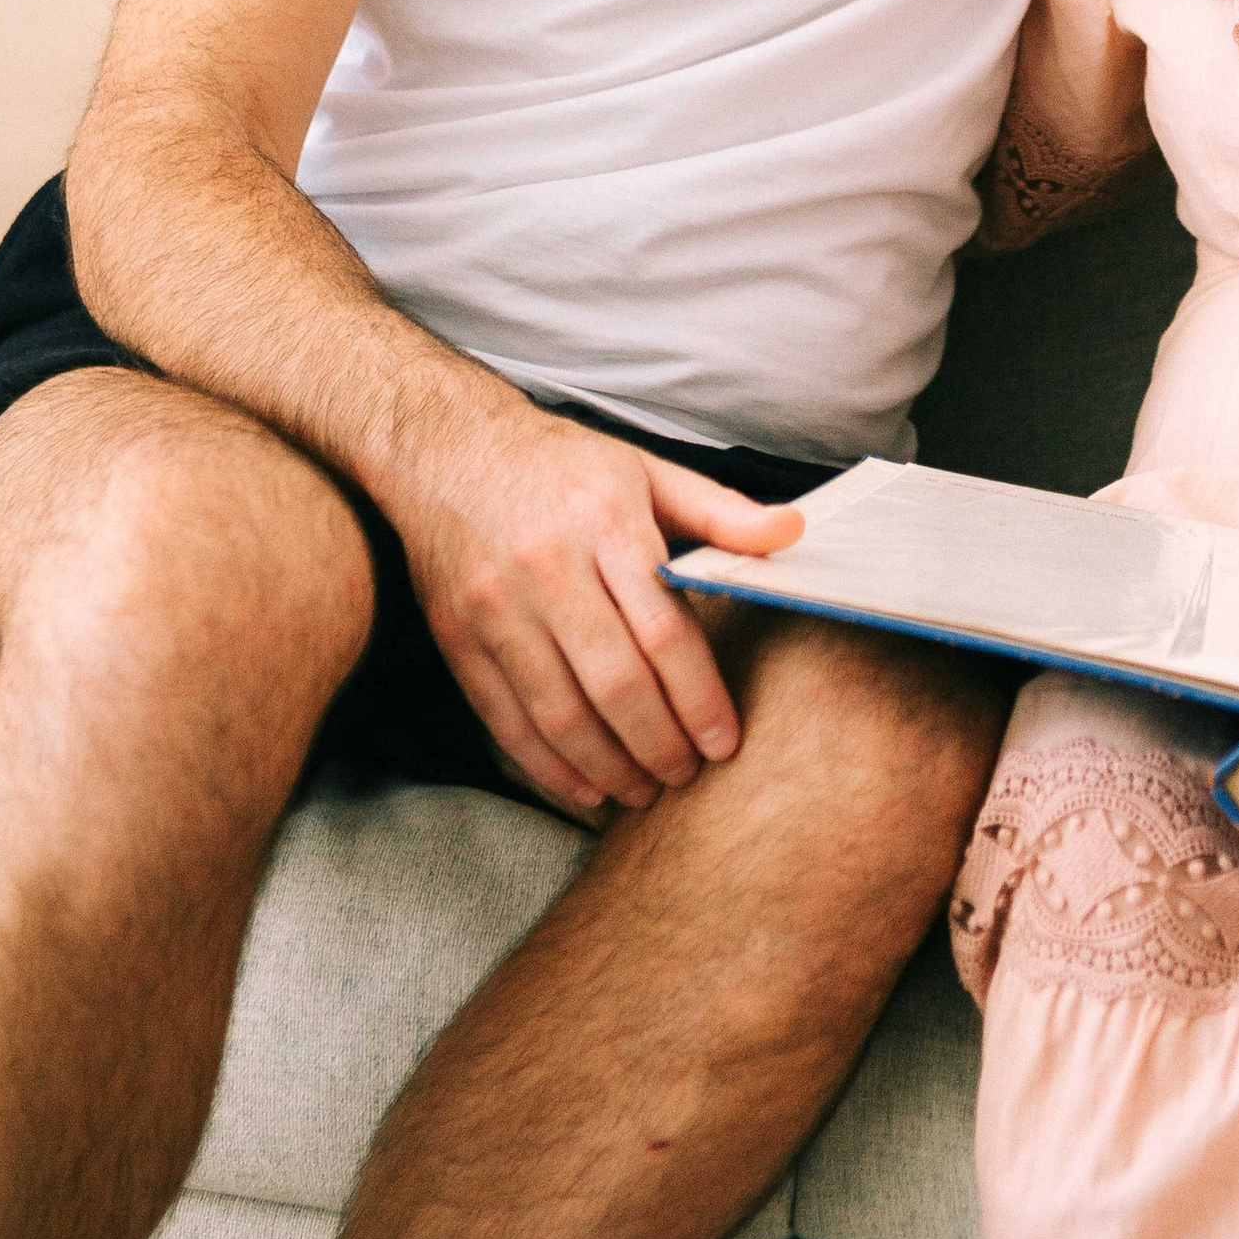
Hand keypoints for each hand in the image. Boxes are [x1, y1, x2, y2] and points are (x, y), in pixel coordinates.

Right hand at [396, 396, 802, 817]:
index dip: (700, 699)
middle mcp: (548, 567)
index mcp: (606, 523)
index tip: (724, 743)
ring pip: (560, 712)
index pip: (665, 631)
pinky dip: (547, 765)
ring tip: (643, 789)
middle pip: (615, 683)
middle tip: (687, 775)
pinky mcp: (457, 636)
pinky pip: (506, 719)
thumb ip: (719, 512)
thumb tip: (792, 533)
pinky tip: (584, 785)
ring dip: (609, 766)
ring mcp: (496, 606)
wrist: (446, 450)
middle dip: (660, 744)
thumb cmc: (562, 466)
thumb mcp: (646, 471)